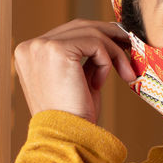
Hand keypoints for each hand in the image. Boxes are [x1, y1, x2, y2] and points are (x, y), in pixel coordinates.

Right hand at [13, 19, 138, 123]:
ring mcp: (41, 47)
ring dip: (115, 52)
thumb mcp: (76, 80)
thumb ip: (84, 59)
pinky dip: (107, 61)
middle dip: (110, 35)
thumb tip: (107, 40)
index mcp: (30, 53)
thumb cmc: (73, 115)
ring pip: (92, 34)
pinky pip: (96, 44)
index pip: (70, 32)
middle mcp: (31, 47)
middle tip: (131, 46)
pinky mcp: (57, 50)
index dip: (98, 36)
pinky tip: (100, 84)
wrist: (66, 135)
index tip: (121, 45)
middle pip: (80, 27)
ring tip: (126, 72)